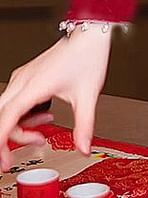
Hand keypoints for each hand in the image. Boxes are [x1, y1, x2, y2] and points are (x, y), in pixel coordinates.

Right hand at [0, 31, 111, 170]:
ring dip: (22, 126)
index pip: (6, 119)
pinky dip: (25, 115)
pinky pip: (14, 102)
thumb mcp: (88, 96)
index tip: (5, 161)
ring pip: (6, 110)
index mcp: (33, 86)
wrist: (88, 36)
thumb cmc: (87, 57)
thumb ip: (84, 125)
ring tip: (46, 128)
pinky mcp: (26, 78)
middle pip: (1, 117)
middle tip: (29, 148)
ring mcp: (22, 79)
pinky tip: (45, 115)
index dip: (2, 143)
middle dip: (11, 137)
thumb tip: (83, 147)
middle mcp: (22, 82)